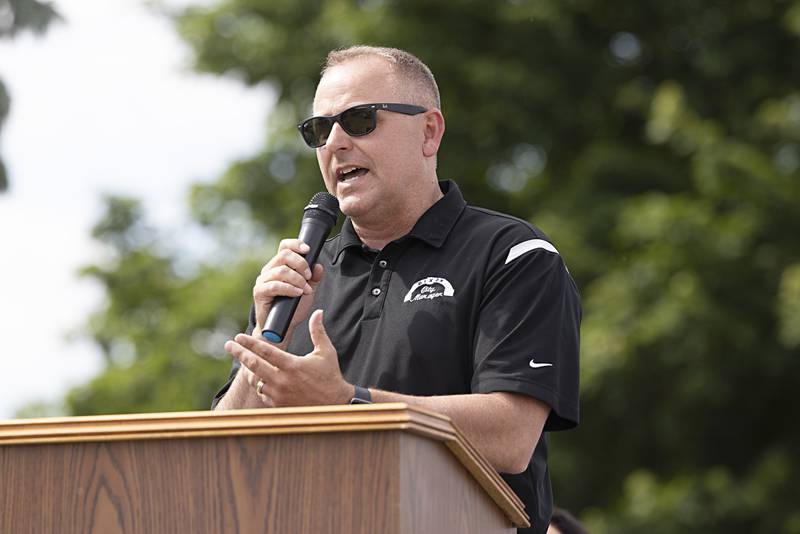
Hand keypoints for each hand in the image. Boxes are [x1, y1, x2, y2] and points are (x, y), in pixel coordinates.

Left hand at [224, 310, 352, 406]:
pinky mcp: (278, 405)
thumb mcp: (326, 352)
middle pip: (254, 365)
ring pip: (255, 380)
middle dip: (239, 353)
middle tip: (228, 345)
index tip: (238, 336)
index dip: (250, 342)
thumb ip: (318, 331)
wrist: (334, 404)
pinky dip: (259, 385)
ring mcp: (279, 395)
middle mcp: (282, 381)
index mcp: (292, 365)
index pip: (265, 351)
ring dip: (248, 370)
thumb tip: (318, 312)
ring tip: (243, 361)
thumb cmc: (330, 376)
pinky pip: (262, 393)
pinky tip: (259, 378)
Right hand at [253, 238, 324, 339]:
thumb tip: (318, 265)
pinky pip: (274, 285)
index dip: (295, 244)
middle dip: (301, 264)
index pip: (284, 247)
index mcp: (279, 266)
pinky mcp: (259, 292)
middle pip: (284, 255)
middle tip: (309, 277)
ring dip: (297, 279)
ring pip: (281, 270)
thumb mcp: (308, 291)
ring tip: (305, 290)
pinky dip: (289, 288)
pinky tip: (298, 293)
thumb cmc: (293, 308)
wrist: (282, 328)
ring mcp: (262, 280)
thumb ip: (314, 278)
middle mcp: (269, 270)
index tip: (308, 249)